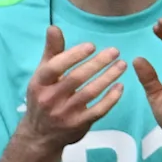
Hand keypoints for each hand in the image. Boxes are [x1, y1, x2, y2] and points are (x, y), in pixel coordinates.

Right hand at [15, 28, 126, 156]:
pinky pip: (99, 110)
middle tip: (115, 51)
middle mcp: (50, 98)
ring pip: (90, 93)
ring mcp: (65, 113)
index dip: (73, 55)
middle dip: (97, 63)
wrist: (40, 134)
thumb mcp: (42, 75)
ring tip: (122, 64)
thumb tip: (54, 27)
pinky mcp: (79, 124)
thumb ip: (52, 52)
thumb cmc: (43, 96)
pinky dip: (111, 98)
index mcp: (39, 83)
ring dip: (108, 77)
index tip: (92, 46)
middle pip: (76, 78)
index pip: (55, 67)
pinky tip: (121, 86)